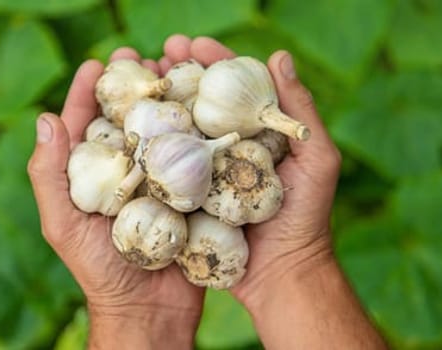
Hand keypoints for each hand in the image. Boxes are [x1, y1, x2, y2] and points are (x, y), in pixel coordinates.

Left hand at [26, 43, 203, 347]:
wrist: (149, 310)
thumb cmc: (97, 270)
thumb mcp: (62, 223)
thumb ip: (49, 174)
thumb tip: (45, 119)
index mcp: (90, 176)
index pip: (87, 123)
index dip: (90, 90)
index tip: (99, 62)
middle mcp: (125, 174)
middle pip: (130, 117)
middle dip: (137, 83)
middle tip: (145, 53)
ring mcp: (159, 182)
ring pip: (165, 130)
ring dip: (172, 96)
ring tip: (180, 67)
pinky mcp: (192, 194)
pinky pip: (197, 157)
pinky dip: (204, 130)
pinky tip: (212, 106)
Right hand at [162, 36, 384, 347]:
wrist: (280, 275)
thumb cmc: (306, 218)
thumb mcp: (317, 159)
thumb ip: (300, 111)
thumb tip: (278, 56)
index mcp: (254, 135)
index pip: (228, 88)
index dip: (209, 62)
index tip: (189, 43)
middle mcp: (223, 151)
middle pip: (193, 102)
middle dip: (172, 74)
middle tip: (153, 54)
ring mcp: (200, 176)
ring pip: (171, 132)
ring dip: (150, 104)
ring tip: (133, 80)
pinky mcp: (181, 200)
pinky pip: (158, 170)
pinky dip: (140, 148)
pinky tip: (123, 129)